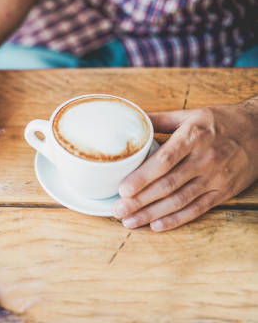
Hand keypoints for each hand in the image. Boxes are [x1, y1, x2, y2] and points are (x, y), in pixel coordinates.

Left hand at [112, 100, 257, 231]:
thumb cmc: (221, 121)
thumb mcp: (191, 114)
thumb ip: (159, 120)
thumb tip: (131, 120)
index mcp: (193, 137)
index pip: (164, 161)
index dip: (142, 177)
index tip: (122, 189)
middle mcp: (205, 159)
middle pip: (167, 185)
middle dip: (139, 201)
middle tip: (117, 211)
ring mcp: (216, 178)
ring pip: (179, 200)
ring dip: (152, 214)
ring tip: (129, 221)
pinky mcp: (224, 191)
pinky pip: (197, 209)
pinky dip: (176, 220)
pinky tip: (156, 226)